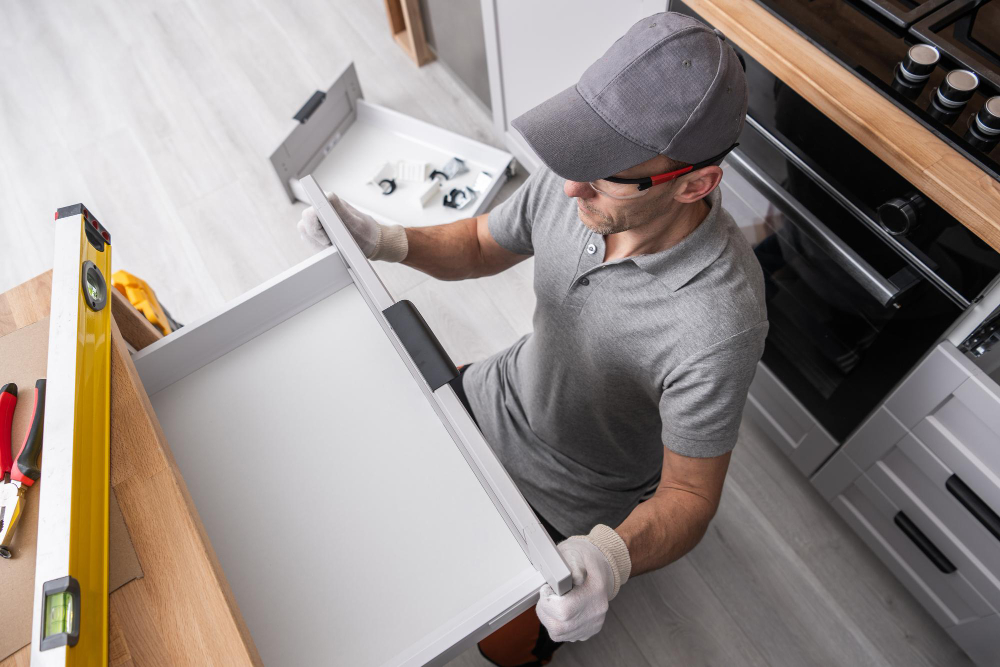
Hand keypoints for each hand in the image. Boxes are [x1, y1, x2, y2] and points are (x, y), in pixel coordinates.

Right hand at [296, 192, 407, 261]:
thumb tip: (327, 195)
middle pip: (304, 225)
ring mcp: (317, 222)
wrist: (372, 242)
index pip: (308, 214)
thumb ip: (340, 208)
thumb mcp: (354, 221)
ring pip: (306, 234)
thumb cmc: (366, 232)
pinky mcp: (317, 234)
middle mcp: (319, 210)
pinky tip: (333, 247)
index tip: (327, 238)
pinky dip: (320, 247)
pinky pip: (311, 242)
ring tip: (335, 244)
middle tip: (333, 243)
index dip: (314, 228)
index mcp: (327, 202)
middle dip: (318, 237)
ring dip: (318, 242)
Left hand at [535, 525, 630, 642]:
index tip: (547, 589)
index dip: (548, 601)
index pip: (564, 610)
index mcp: (596, 591)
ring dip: (547, 618)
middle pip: (559, 626)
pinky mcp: (588, 631)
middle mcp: (597, 611)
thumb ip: (571, 565)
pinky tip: (558, 610)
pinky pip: (564, 636)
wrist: (602, 566)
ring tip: (551, 602)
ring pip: (559, 633)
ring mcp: (593, 624)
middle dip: (544, 611)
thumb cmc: (584, 558)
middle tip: (546, 596)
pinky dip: (555, 625)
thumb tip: (570, 579)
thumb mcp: (575, 553)